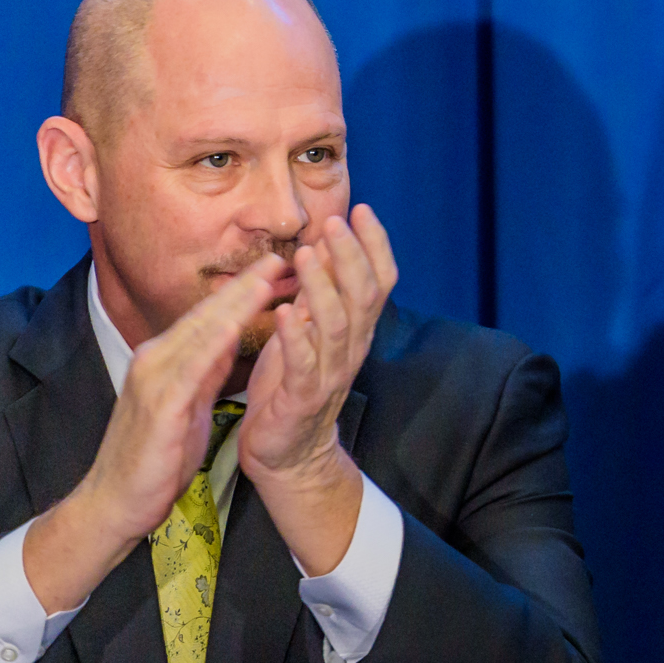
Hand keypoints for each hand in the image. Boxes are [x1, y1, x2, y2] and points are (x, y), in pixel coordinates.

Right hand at [22, 256, 287, 611]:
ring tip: (269, 276)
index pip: (211, 316)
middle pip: (207, 313)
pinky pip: (192, 365)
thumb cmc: (154, 457)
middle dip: (246, 283)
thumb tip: (227, 344)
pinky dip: (217, 342)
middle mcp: (156, 359)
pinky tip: (238, 325)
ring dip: (236, 301)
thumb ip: (205, 373)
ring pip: (201, 330)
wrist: (114, 501)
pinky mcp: (158, 403)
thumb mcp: (188, 406)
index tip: (278, 267)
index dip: (244, 290)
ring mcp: (154, 378)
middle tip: (282, 255)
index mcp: (166, 359)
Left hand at [236, 208, 398, 483]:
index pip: (380, 280)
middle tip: (333, 222)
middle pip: (363, 296)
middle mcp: (352, 348)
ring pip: (336, 325)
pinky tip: (283, 311)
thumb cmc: (293, 386)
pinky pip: (302, 365)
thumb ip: (320, 295)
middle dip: (350, 255)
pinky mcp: (302, 399)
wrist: (288, 453)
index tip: (361, 209)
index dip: (375, 245)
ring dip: (324, 286)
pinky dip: (294, 337)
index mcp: (357, 330)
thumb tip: (322, 245)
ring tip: (308, 255)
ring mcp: (329, 374)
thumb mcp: (311, 333)